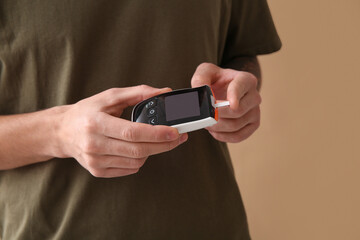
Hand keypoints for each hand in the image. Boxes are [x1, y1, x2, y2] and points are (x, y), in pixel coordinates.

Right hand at [57, 85, 187, 177]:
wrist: (63, 132)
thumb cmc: (88, 111)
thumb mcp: (110, 96)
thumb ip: (138, 93)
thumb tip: (164, 92)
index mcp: (96, 123)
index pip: (132, 132)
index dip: (156, 134)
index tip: (175, 132)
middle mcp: (94, 144)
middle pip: (137, 150)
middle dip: (163, 145)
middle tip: (178, 138)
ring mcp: (95, 161)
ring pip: (136, 162)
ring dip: (152, 151)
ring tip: (155, 140)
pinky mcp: (98, 171)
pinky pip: (129, 169)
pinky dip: (140, 159)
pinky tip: (138, 148)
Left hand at [191, 63, 260, 142]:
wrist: (223, 89)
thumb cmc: (215, 80)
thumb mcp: (206, 72)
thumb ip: (201, 79)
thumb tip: (200, 91)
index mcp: (246, 79)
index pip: (241, 87)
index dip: (234, 96)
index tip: (226, 104)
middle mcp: (254, 96)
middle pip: (237, 111)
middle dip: (217, 116)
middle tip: (203, 116)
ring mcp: (255, 111)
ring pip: (236, 125)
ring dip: (217, 127)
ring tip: (206, 122)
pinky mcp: (253, 125)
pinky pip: (239, 136)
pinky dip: (224, 136)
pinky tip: (214, 131)